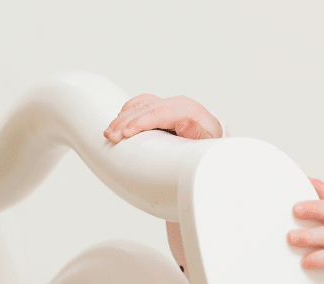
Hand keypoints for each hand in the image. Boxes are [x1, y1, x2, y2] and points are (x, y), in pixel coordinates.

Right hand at [103, 94, 221, 142]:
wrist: (213, 136)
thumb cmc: (209, 142)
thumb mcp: (208, 142)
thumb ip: (197, 134)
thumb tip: (184, 124)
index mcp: (187, 109)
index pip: (159, 113)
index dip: (141, 122)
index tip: (126, 134)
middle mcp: (176, 103)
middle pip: (146, 108)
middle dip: (126, 121)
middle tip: (111, 136)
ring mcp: (167, 103)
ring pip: (140, 105)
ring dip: (122, 118)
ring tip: (109, 132)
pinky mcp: (161, 106)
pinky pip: (141, 104)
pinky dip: (128, 111)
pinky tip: (118, 120)